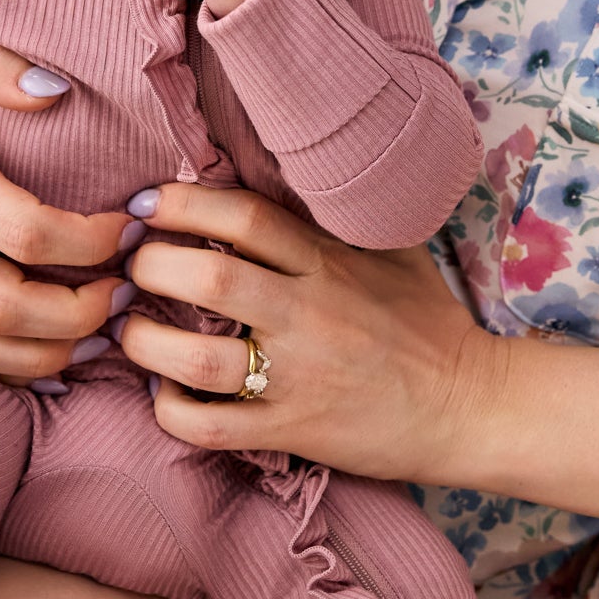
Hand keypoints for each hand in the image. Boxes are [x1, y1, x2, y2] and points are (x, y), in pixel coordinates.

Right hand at [0, 40, 133, 377]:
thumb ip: (4, 68)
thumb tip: (56, 91)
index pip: (28, 232)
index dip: (90, 241)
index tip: (130, 226)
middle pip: (6, 308)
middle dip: (79, 313)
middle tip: (126, 289)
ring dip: (51, 353)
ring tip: (104, 331)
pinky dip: (15, 368)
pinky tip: (63, 356)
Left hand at [118, 182, 509, 484]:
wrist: (470, 404)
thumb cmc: (428, 323)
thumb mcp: (395, 250)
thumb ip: (341, 216)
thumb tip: (290, 168)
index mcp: (329, 261)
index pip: (244, 215)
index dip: (182, 202)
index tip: (146, 205)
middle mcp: (310, 312)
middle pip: (210, 277)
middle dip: (150, 266)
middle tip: (127, 267)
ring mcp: (300, 375)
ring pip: (199, 356)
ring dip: (145, 343)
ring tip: (127, 333)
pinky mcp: (295, 429)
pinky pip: (214, 427)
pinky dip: (172, 410)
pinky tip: (163, 392)